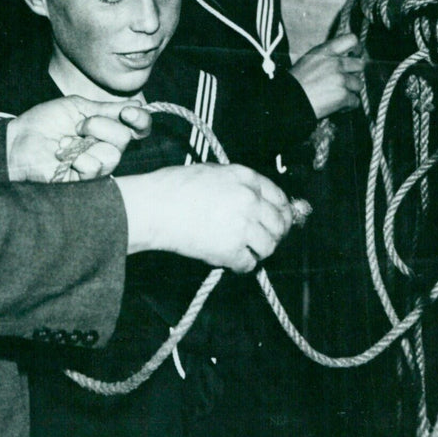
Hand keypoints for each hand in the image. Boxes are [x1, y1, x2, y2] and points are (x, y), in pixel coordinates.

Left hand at [6, 96, 150, 182]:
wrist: (18, 141)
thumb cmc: (44, 123)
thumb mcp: (77, 108)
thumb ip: (107, 109)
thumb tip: (137, 105)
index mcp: (107, 129)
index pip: (138, 127)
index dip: (140, 119)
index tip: (128, 112)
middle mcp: (106, 149)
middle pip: (125, 137)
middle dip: (100, 125)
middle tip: (78, 126)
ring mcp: (97, 167)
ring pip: (112, 154)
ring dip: (87, 142)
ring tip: (66, 143)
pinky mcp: (85, 183)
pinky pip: (95, 168)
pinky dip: (79, 158)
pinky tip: (64, 157)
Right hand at [115, 164, 292, 273]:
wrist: (155, 206)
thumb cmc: (173, 187)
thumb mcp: (212, 171)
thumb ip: (236, 183)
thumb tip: (252, 198)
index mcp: (245, 177)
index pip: (279, 196)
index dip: (282, 211)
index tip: (280, 219)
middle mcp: (249, 200)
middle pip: (279, 223)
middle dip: (275, 233)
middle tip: (266, 239)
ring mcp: (242, 225)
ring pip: (269, 246)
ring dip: (260, 251)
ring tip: (247, 250)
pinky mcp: (231, 249)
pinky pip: (249, 263)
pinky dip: (242, 265)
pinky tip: (231, 259)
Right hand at [290, 34, 364, 118]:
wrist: (287, 101)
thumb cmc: (295, 82)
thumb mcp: (309, 60)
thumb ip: (327, 56)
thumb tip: (344, 58)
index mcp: (325, 51)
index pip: (351, 39)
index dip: (357, 48)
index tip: (355, 55)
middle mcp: (335, 63)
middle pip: (360, 64)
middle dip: (353, 74)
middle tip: (345, 81)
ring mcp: (341, 79)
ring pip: (358, 84)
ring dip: (350, 91)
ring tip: (337, 95)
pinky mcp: (343, 96)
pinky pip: (355, 101)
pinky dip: (347, 105)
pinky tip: (336, 105)